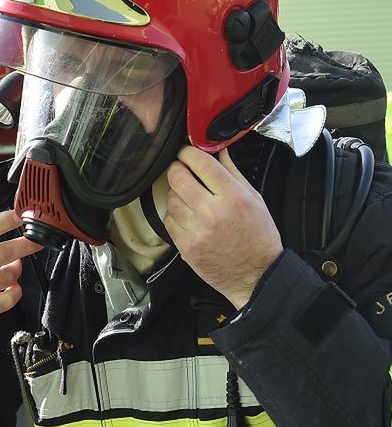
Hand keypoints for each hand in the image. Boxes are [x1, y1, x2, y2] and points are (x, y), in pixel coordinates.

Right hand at [0, 198, 42, 373]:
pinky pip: (7, 300)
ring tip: (15, 265)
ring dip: (17, 269)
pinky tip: (11, 287)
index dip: (3, 221)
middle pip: (2, 253)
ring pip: (8, 277)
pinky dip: (15, 292)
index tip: (19, 215)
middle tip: (35, 239)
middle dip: (24, 244)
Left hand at [165, 146, 282, 308]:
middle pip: (177, 177)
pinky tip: (187, 216)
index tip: (186, 152)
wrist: (255, 275)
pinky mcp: (185, 246)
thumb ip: (233, 173)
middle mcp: (212, 212)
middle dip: (176, 168)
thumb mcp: (255, 200)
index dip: (188, 152)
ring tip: (188, 196)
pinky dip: (174, 214)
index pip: (200, 162)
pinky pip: (168, 220)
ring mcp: (195, 230)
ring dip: (175, 193)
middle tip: (181, 169)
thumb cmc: (258, 237)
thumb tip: (218, 151)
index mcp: (232, 197)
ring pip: (170, 198)